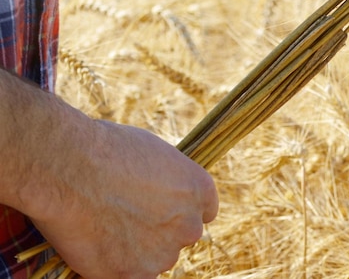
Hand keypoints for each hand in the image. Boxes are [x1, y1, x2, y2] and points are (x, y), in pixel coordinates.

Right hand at [32, 119, 217, 278]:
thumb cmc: (111, 151)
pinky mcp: (131, 276)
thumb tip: (162, 194)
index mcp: (200, 190)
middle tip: (127, 217)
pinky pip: (127, 276)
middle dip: (159, 231)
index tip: (162, 209)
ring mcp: (162, 254)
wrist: (74, 169)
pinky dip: (114, 268)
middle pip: (179, 236)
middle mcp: (189, 225)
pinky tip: (96, 243)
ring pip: (152, 259)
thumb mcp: (156, 155)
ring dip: (135, 251)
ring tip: (105, 225)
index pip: (204, 211)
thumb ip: (169, 182)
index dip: (180, 210)